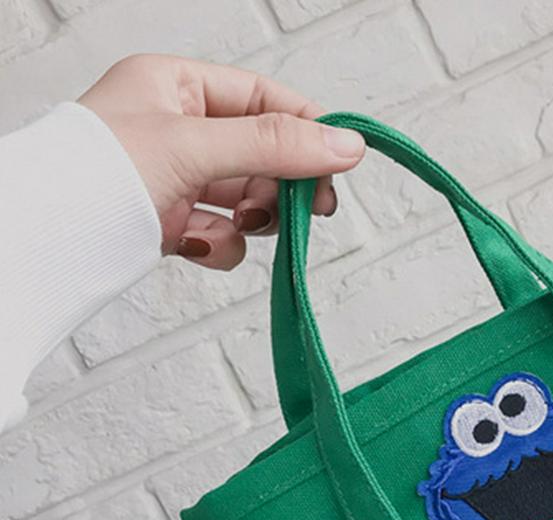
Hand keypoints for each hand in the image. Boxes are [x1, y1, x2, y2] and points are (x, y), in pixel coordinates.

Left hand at [78, 54, 364, 270]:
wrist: (48, 241)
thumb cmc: (99, 172)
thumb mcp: (196, 145)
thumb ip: (276, 145)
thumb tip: (347, 144)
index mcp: (174, 86)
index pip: (262, 98)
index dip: (305, 127)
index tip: (340, 158)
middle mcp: (177, 129)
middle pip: (262, 153)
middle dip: (283, 183)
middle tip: (311, 207)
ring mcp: (176, 178)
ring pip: (247, 197)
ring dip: (254, 218)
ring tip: (243, 224)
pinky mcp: (172, 223)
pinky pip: (223, 233)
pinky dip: (222, 244)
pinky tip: (200, 244)